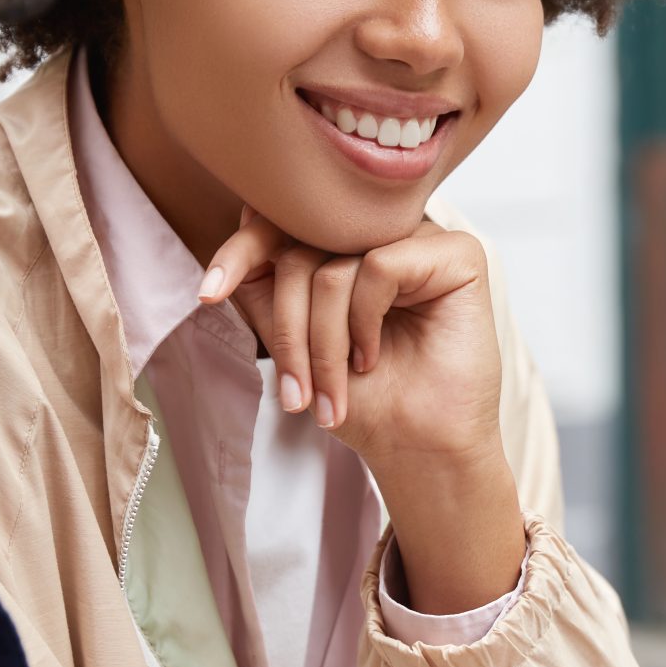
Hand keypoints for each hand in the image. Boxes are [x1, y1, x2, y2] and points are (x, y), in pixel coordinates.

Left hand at [201, 208, 523, 612]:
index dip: (239, 254)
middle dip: (287, 330)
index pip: (284, 227)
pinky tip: (373, 356)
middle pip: (300, 251)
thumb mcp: (297, 343)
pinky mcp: (458, 255)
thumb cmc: (366, 400)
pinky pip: (379, 266)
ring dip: (322, 343)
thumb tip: (241, 219)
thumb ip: (271, 286)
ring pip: (333, 266)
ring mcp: (420, 240)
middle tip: (295, 393)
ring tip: (335, 392)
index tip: (208, 294)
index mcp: (349, 247)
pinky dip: (365, 320)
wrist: (416, 447)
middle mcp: (384, 235)